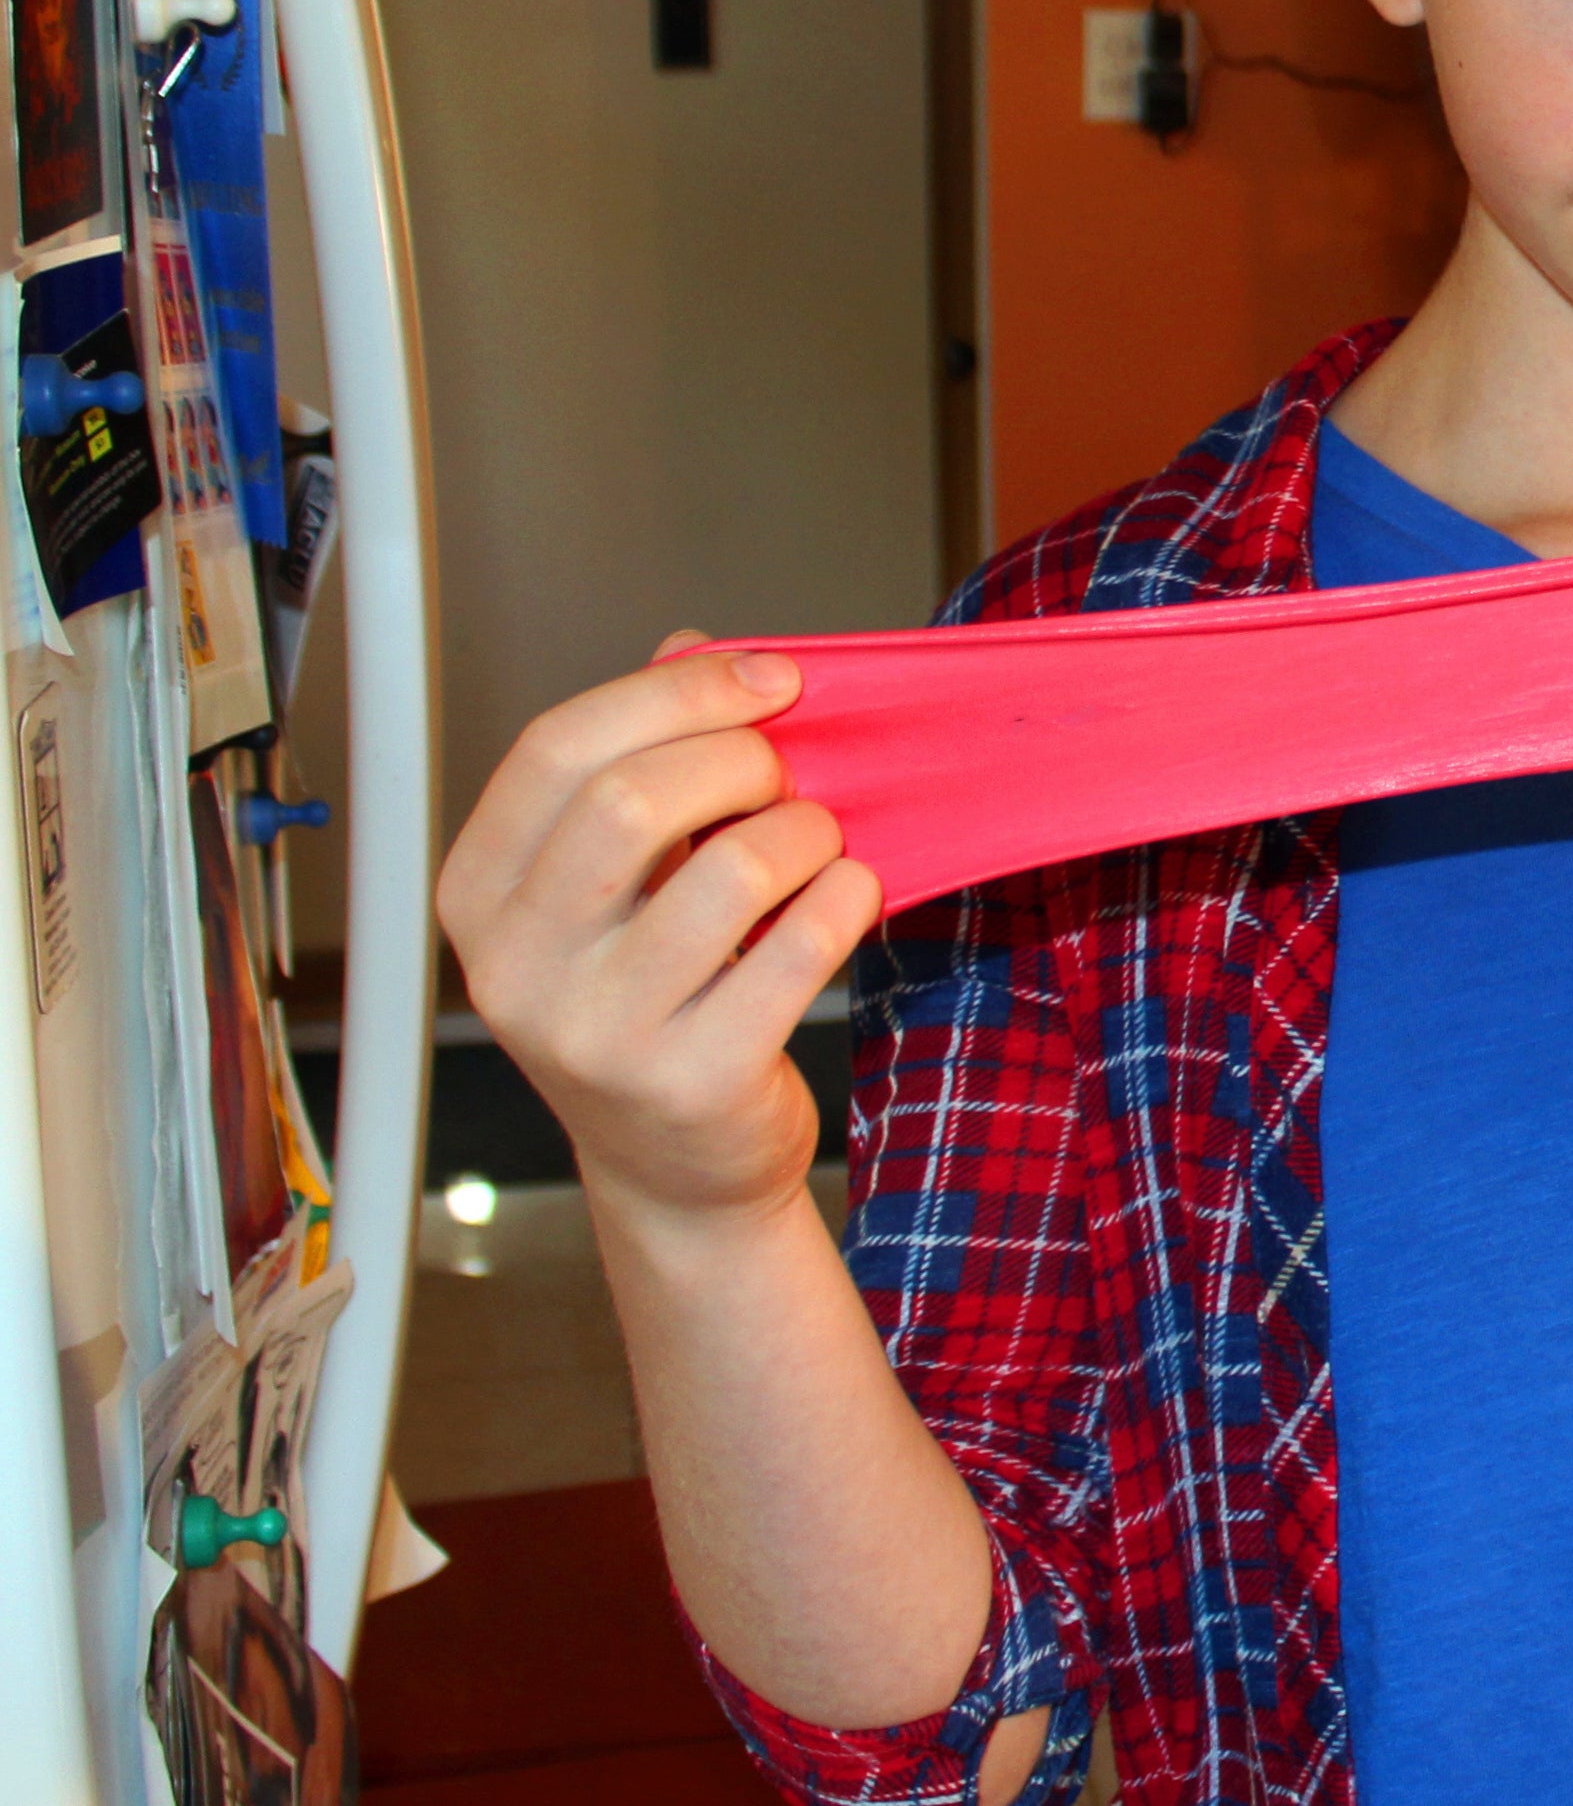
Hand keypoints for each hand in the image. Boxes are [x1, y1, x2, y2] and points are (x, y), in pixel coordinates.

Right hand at [434, 635, 882, 1229]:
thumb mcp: (618, 883)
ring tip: (817, 846)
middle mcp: (518, 967)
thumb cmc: (652, 1001)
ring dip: (806, 831)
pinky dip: (847, 898)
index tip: (768, 678)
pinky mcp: (692, 1081)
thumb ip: (646, 759)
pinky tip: (848, 896)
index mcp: (480, 895)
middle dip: (743, 758)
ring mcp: (598, 1034)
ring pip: (734, 869)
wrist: (679, 1170)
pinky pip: (800, 949)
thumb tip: (697, 647)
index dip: (675, 693)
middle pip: (632, 799)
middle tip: (788, 774)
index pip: (556, 748)